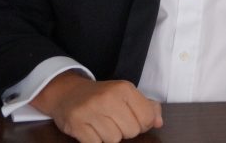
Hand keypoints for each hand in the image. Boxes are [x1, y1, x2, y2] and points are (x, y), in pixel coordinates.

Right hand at [30, 71, 162, 141]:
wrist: (67, 92)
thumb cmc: (102, 96)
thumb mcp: (126, 94)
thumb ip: (146, 106)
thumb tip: (158, 122)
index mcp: (124, 89)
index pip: (146, 118)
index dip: (142, 124)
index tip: (131, 119)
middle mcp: (108, 98)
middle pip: (131, 131)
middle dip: (125, 131)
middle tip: (114, 121)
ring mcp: (91, 111)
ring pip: (114, 140)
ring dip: (109, 136)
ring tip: (101, 124)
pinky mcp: (77, 124)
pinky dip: (96, 141)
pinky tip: (92, 130)